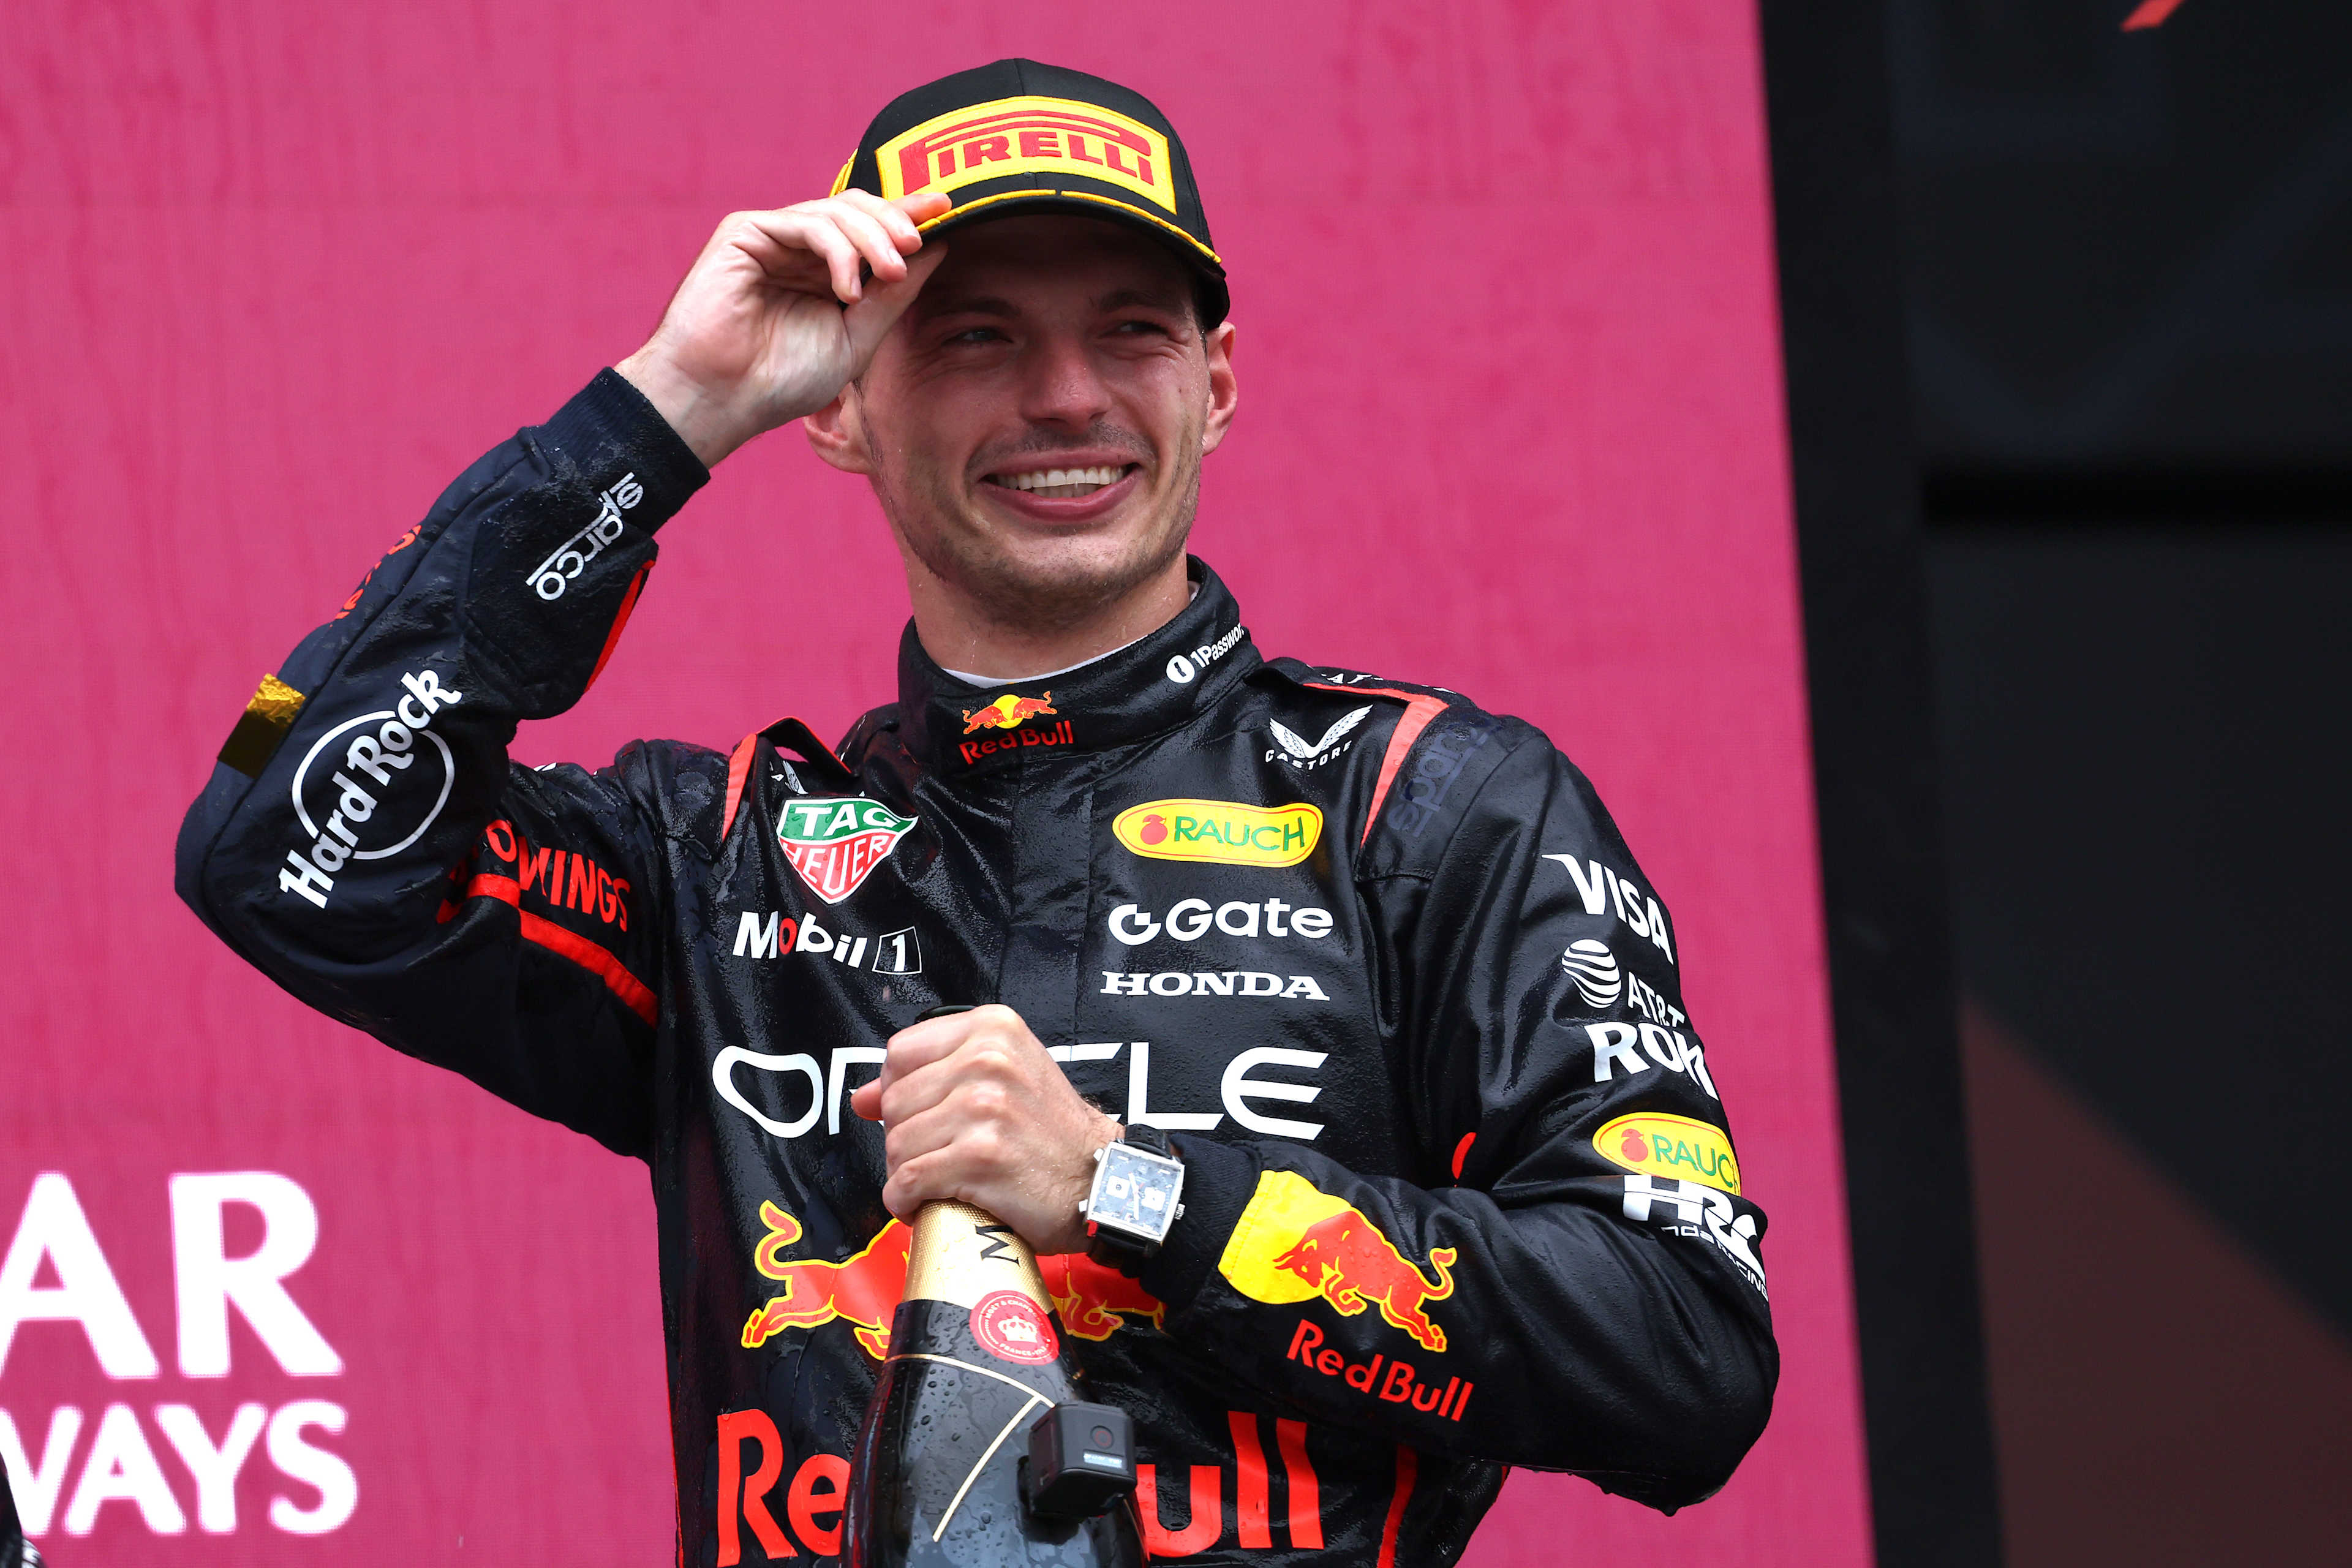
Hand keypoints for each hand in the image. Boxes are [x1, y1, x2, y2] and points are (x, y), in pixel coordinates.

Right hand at [616, 190, 951, 466]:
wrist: (723, 399)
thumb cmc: (782, 380)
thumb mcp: (857, 339)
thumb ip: (893, 295)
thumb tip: (937, 248)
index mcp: (825, 271)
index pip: (871, 230)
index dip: (908, 214)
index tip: (945, 208)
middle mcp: (799, 249)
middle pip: (857, 208)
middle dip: (894, 221)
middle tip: (916, 247)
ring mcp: (771, 237)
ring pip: (836, 211)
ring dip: (872, 238)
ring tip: (889, 275)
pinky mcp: (744, 232)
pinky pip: (804, 223)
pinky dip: (837, 250)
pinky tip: (847, 289)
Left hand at [849, 1004, 1119, 1254]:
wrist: (1100, 1180)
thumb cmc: (1051, 1134)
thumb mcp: (1003, 1079)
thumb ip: (932, 1076)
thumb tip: (861, 1096)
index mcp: (992, 1030)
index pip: (900, 1054)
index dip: (900, 1091)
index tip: (923, 1116)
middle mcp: (988, 1060)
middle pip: (894, 1101)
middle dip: (905, 1138)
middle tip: (938, 1156)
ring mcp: (985, 1108)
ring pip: (897, 1144)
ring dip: (907, 1174)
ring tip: (939, 1181)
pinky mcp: (981, 1157)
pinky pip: (908, 1181)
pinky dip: (907, 1202)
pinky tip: (928, 1203)